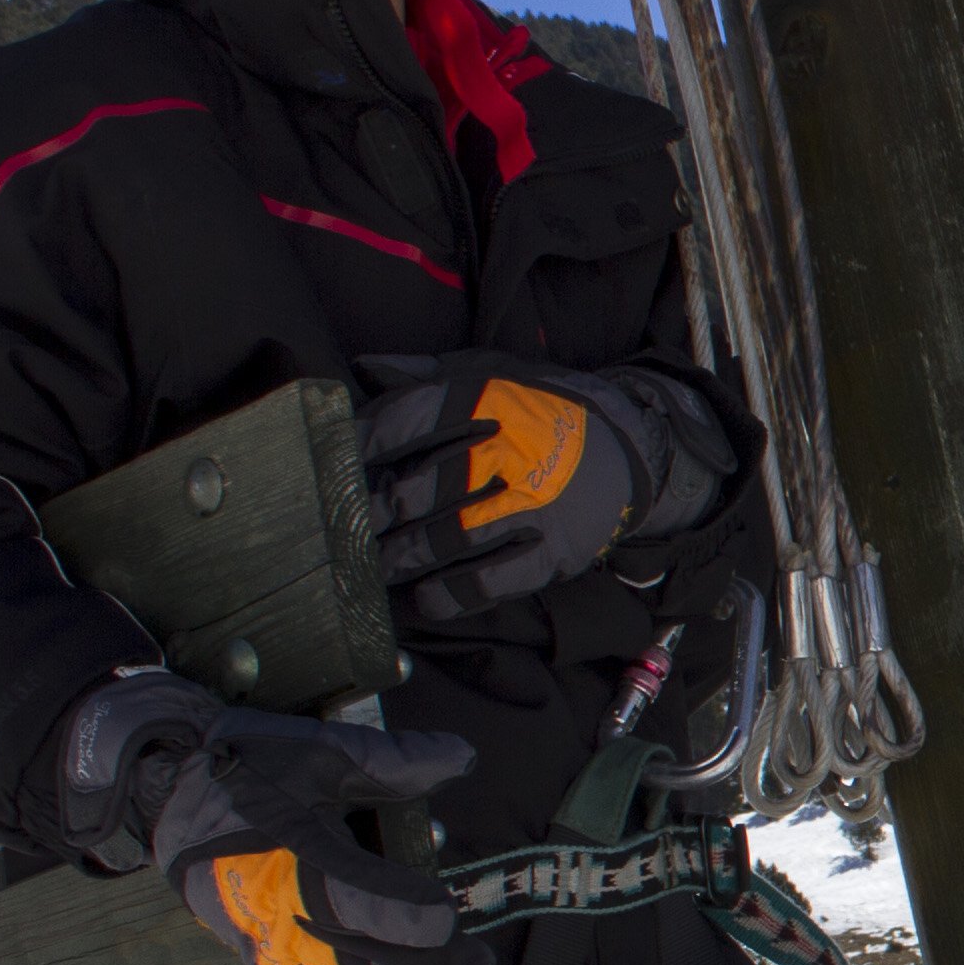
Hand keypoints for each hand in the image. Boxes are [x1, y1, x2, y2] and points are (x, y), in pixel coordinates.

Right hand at [144, 706, 491, 964]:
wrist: (169, 794)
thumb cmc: (245, 770)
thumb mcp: (316, 750)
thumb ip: (392, 760)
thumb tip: (461, 756)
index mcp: (291, 861)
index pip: (358, 904)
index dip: (411, 915)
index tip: (448, 912)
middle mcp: (277, 919)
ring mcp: (268, 952)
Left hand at [356, 355, 733, 628]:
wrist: (632, 448)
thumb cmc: (546, 411)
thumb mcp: (495, 375)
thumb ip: (427, 375)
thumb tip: (363, 368)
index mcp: (491, 399)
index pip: (412, 418)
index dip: (363, 444)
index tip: (330, 467)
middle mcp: (512, 450)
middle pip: (424, 488)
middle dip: (376, 513)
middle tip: (343, 529)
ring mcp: (534, 504)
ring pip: (450, 538)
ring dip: (402, 557)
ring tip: (374, 565)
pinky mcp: (553, 550)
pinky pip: (490, 581)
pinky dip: (449, 594)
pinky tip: (424, 596)